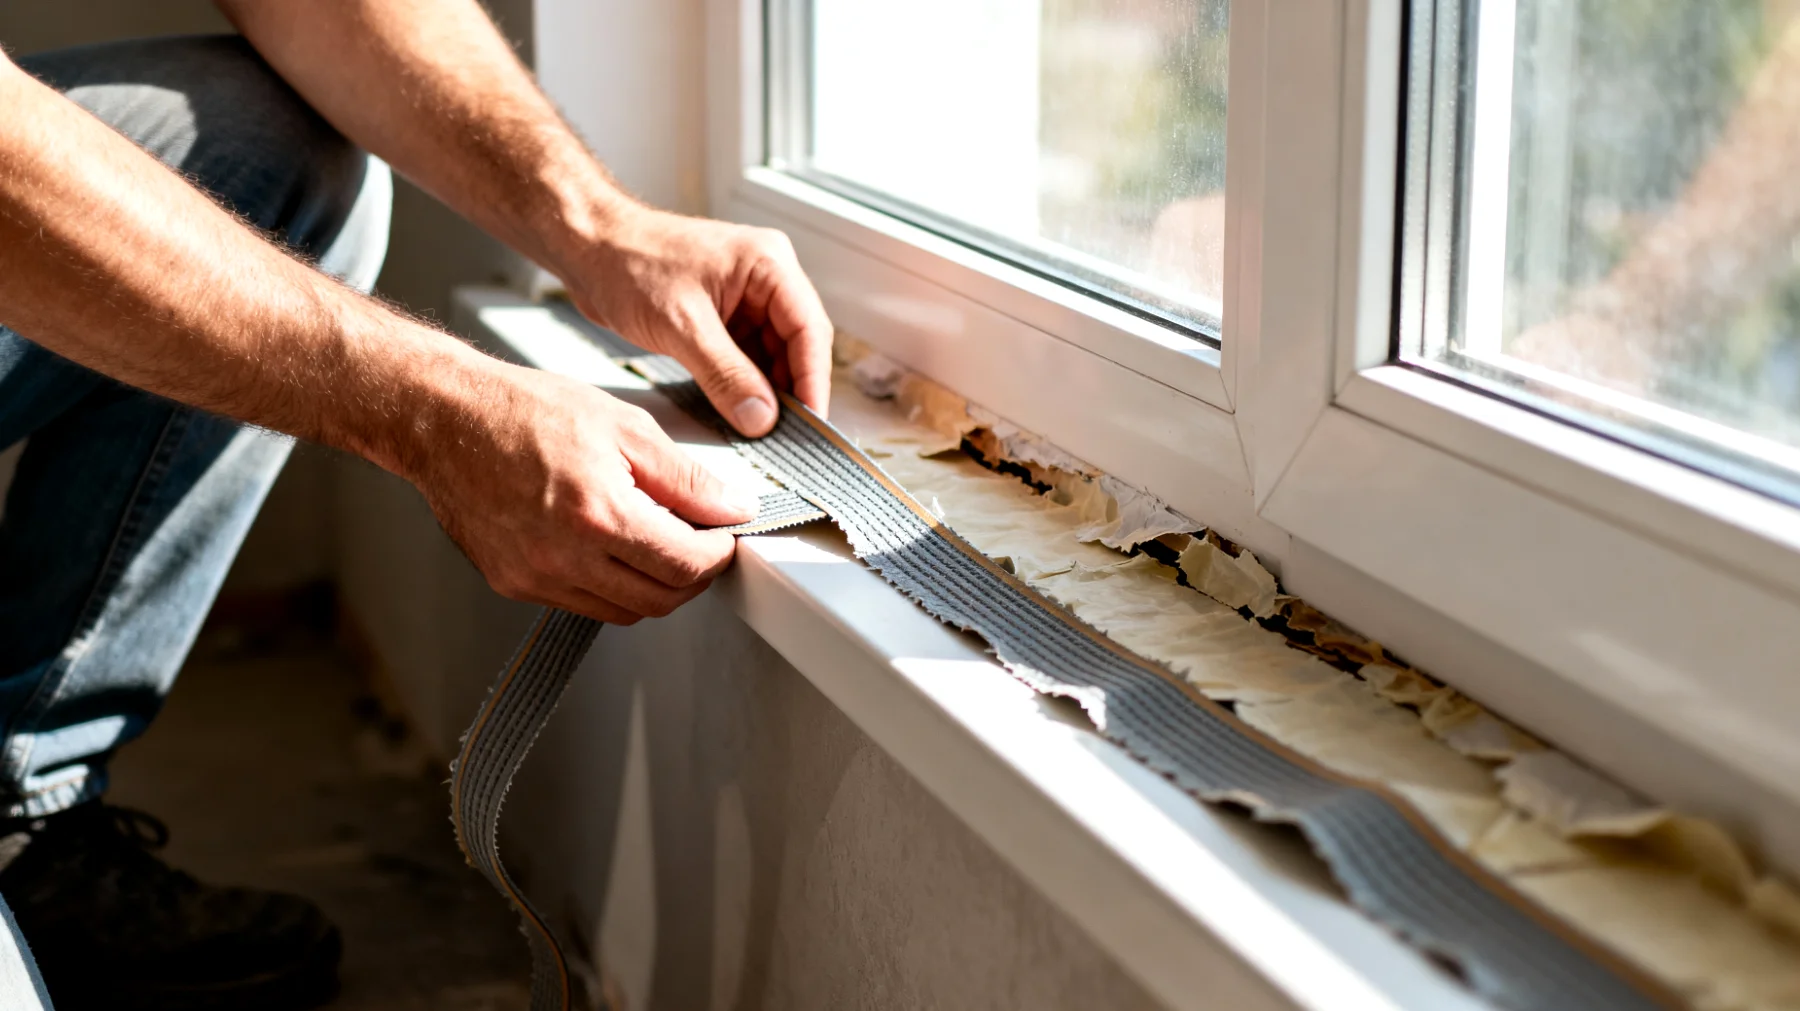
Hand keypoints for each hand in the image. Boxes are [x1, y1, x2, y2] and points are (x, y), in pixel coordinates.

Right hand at [410, 360, 760, 623]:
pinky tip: (610, 546)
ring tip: (658, 541)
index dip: (718, 554)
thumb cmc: (525, 410)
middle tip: (702, 543)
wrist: (444, 418)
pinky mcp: (513, 583)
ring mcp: (534, 577)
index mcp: (597, 514)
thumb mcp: (624, 427)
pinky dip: (610, 585)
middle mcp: (563, 558)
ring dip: (653, 585)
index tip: (726, 535)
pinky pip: (581, 603)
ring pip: (623, 611)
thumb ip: (684, 477)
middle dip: (693, 576)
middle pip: (659, 600)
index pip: (684, 564)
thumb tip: (731, 508)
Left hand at [566, 206, 832, 435]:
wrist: (587, 247)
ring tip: (764, 430)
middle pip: (797, 344)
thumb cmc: (628, 261)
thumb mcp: (682, 325)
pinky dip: (744, 385)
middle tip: (790, 435)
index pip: (809, 329)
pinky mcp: (723, 316)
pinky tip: (741, 411)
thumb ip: (726, 374)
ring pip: (772, 355)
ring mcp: (745, 298)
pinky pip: (747, 357)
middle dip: (792, 390)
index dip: (813, 379)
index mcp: (768, 264)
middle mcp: (765, 278)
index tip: (812, 420)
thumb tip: (761, 417)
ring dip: (768, 392)